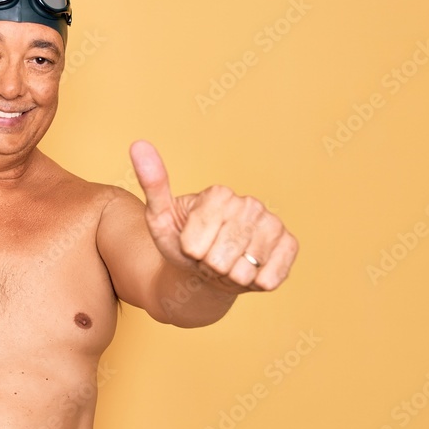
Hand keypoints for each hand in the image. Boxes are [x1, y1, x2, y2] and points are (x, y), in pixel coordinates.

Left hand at [130, 140, 297, 291]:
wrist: (208, 268)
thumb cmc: (183, 242)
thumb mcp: (160, 218)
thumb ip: (152, 184)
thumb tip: (138, 145)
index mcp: (219, 194)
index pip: (195, 242)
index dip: (191, 251)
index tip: (191, 245)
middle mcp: (250, 204)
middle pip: (219, 258)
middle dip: (209, 266)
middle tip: (210, 258)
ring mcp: (272, 224)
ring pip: (244, 271)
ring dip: (231, 276)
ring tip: (228, 264)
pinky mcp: (290, 245)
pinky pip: (270, 277)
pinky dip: (255, 283)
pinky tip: (250, 271)